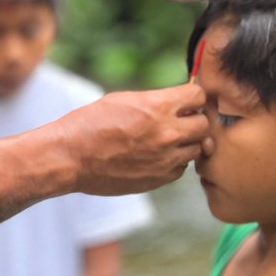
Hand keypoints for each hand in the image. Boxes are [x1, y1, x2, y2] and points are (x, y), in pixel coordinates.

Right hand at [54, 82, 207, 195]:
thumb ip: (157, 101)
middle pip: (204, 124)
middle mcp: (167, 133)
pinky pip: (181, 169)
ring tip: (166, 141)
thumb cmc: (91, 123)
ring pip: (197, 149)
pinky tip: (156, 157)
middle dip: (194, 120)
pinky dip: (174, 162)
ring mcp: (165, 159)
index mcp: (158, 107)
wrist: (70, 157)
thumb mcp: (124, 99)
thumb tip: (179, 103)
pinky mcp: (159, 179)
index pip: (199, 96)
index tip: (185, 101)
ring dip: (186, 143)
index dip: (193, 97)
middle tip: (179, 122)